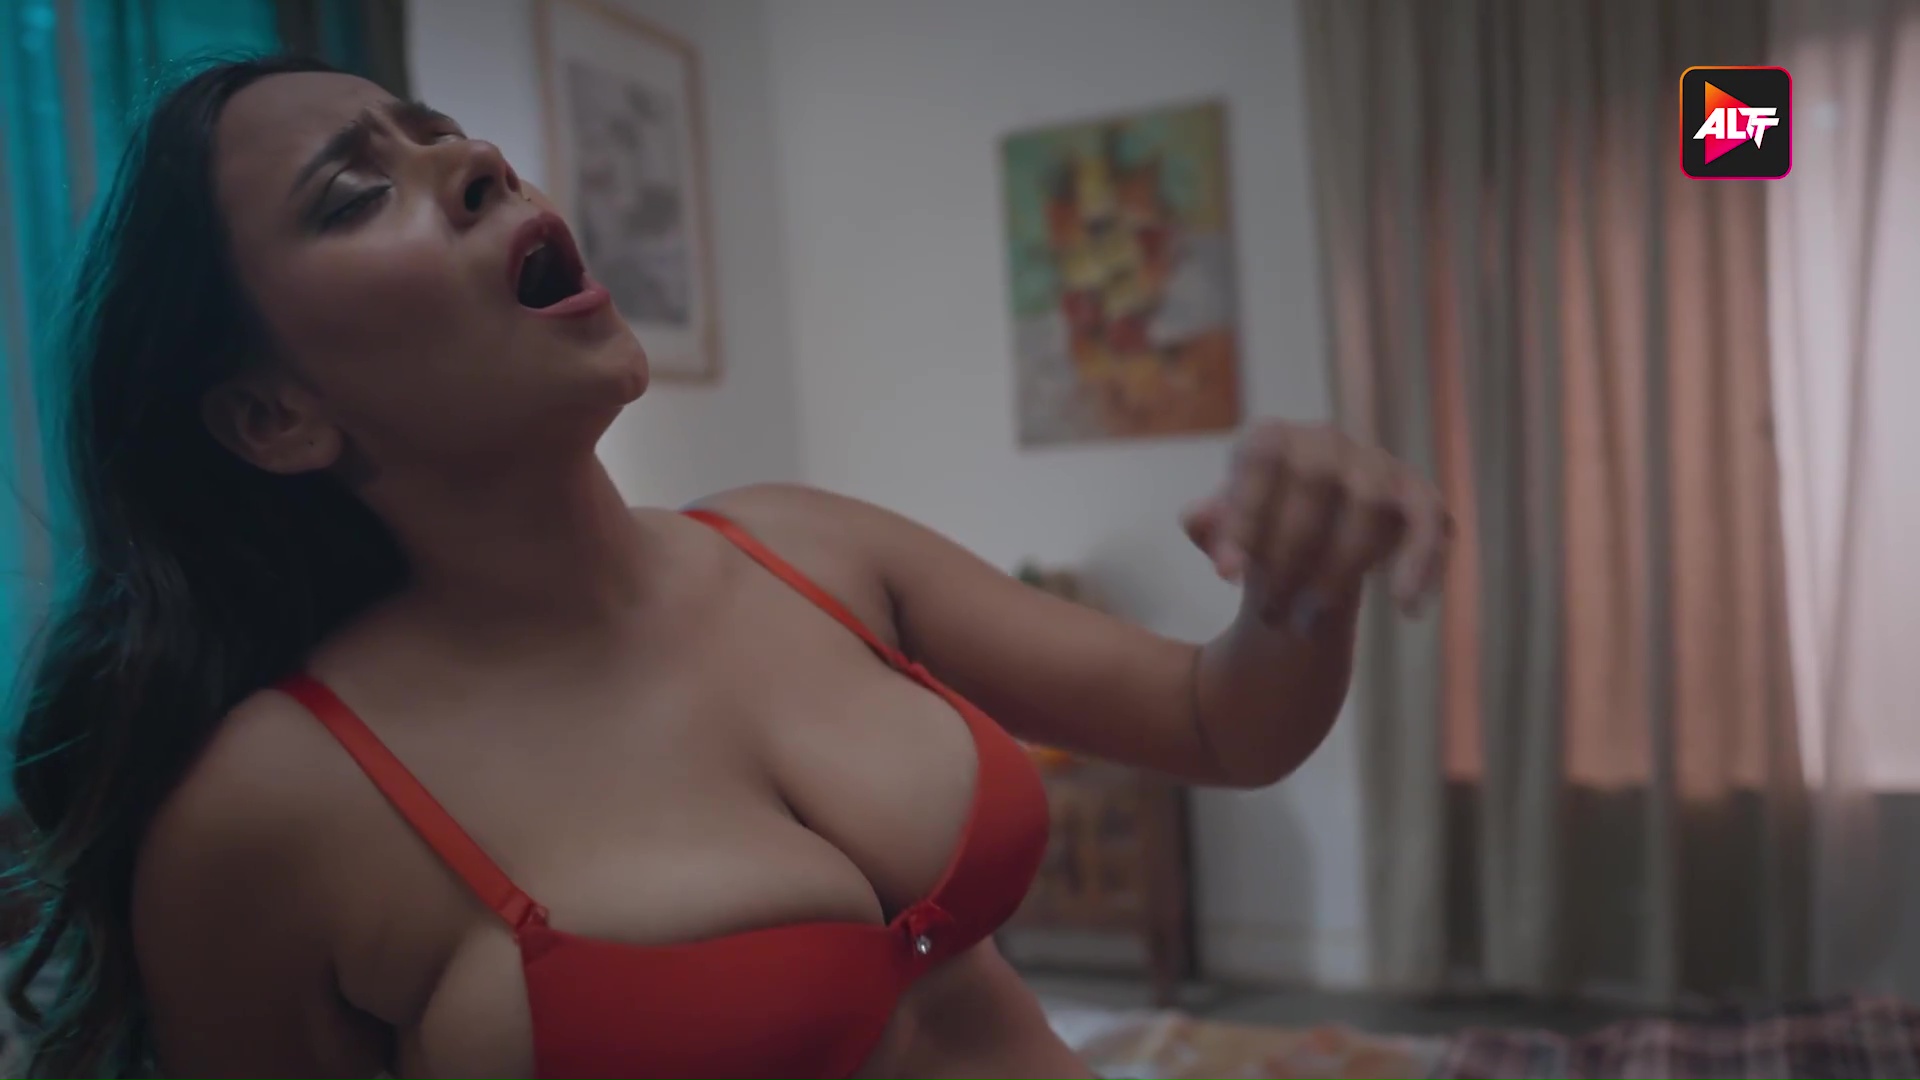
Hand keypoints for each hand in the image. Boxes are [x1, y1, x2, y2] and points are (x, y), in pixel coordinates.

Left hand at [1181, 422, 1450, 629]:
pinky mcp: (1417, 497)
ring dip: (1340, 568)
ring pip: (1369, 505)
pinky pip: (1429, 520)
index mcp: (1271, 438)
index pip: (1259, 461)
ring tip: (1310, 618)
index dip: (1243, 517)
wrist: (1308, 548)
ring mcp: (1376, 464)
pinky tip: (1406, 607)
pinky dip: (1422, 561)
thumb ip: (1208, 524)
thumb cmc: (1259, 534)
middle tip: (1271, 614)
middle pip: (1315, 483)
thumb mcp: (1222, 532)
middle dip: (1289, 557)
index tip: (1226, 577)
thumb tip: (1201, 519)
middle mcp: (1326, 440)